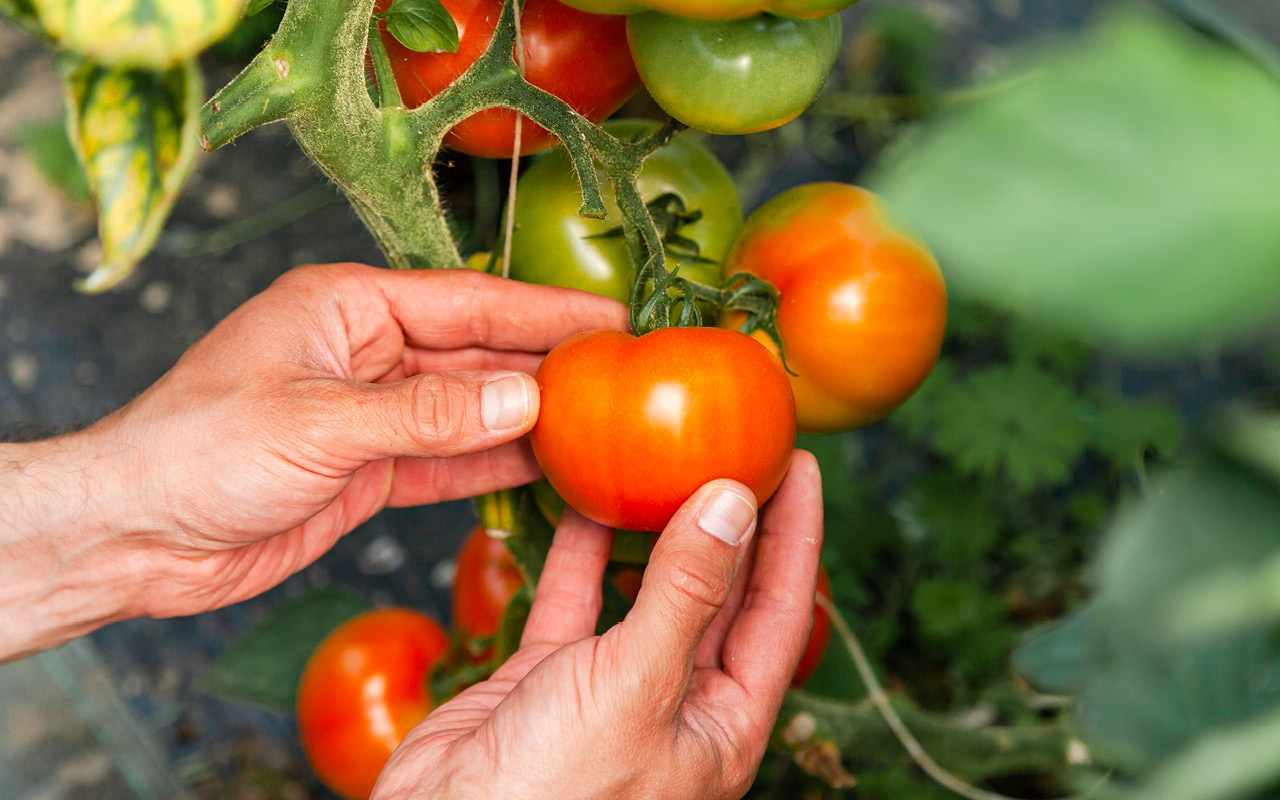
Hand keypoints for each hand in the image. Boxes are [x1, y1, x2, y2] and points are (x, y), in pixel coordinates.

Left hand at [0, 263, 625, 656]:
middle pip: (478, 356)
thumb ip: (427, 416)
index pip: (468, 302)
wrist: (134, 534)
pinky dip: (494, 468)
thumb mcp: (319, 424)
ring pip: (470, 413)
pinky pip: (448, 462)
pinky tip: (546, 469)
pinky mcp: (369, 469)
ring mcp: (371, 413)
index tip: (613, 318)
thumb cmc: (196, 450)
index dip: (544, 311)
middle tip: (628, 377)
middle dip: (549, 367)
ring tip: (605, 426)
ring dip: (530, 422)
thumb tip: (523, 401)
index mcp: (348, 307)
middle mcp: (366, 352)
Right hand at [373, 451, 822, 799]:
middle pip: (719, 592)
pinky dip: (578, 550)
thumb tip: (732, 505)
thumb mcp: (635, 688)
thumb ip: (684, 594)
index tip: (794, 464)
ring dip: (653, 528)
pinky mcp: (549, 677)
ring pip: (645, 589)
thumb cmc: (552, 797)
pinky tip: (583, 498)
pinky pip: (573, 599)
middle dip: (730, 519)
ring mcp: (610, 688)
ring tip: (667, 458)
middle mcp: (674, 703)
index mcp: (723, 725)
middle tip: (737, 444)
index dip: (794, 535)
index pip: (778, 611)